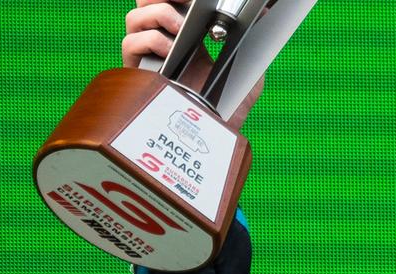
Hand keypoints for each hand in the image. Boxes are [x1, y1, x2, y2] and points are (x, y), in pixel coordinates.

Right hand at [121, 0, 261, 130]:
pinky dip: (150, 40)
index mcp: (186, 37)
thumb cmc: (231, 108)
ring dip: (159, 14)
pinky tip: (171, 48)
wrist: (215, 138)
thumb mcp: (249, 71)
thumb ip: (255, 42)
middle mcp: (162, 43)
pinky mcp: (137, 74)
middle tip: (186, 0)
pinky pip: (131, 44)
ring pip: (135, 18)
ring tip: (182, 27)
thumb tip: (263, 13)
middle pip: (146, 3)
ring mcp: (148, 57)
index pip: (170, 2)